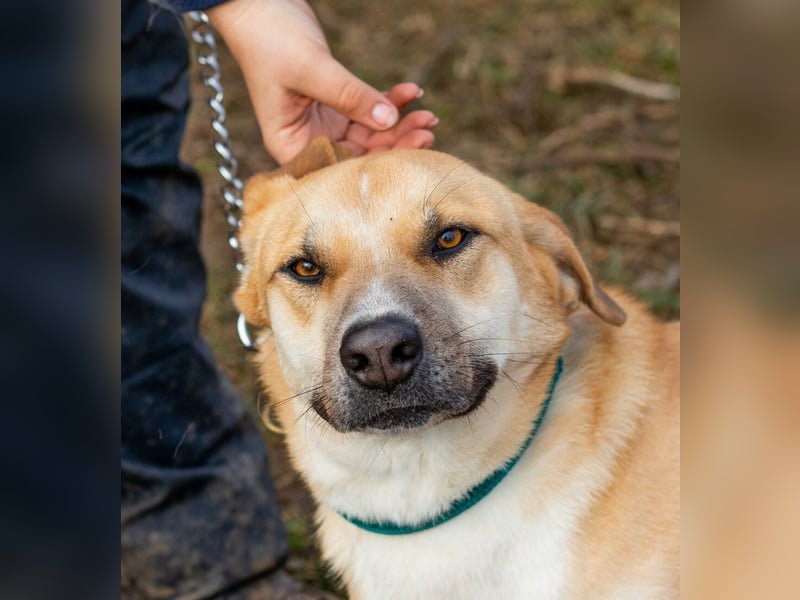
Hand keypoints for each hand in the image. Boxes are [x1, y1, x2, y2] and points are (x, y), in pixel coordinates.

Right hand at [207, 0, 436, 163]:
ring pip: (369, 134)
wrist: (260, 2)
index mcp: (289, 144)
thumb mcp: (312, 69)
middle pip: (357, 155)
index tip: (408, 150)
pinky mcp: (336, 104)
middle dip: (394, 144)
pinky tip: (411, 92)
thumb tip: (389, 121)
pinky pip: (369, 109)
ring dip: (399, 125)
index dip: (373, 165)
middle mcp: (306, 139)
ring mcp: (323, 123)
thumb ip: (350, 96)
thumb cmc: (270, 37)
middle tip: (427, 131)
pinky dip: (391, 102)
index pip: (337, 167)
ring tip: (428, 116)